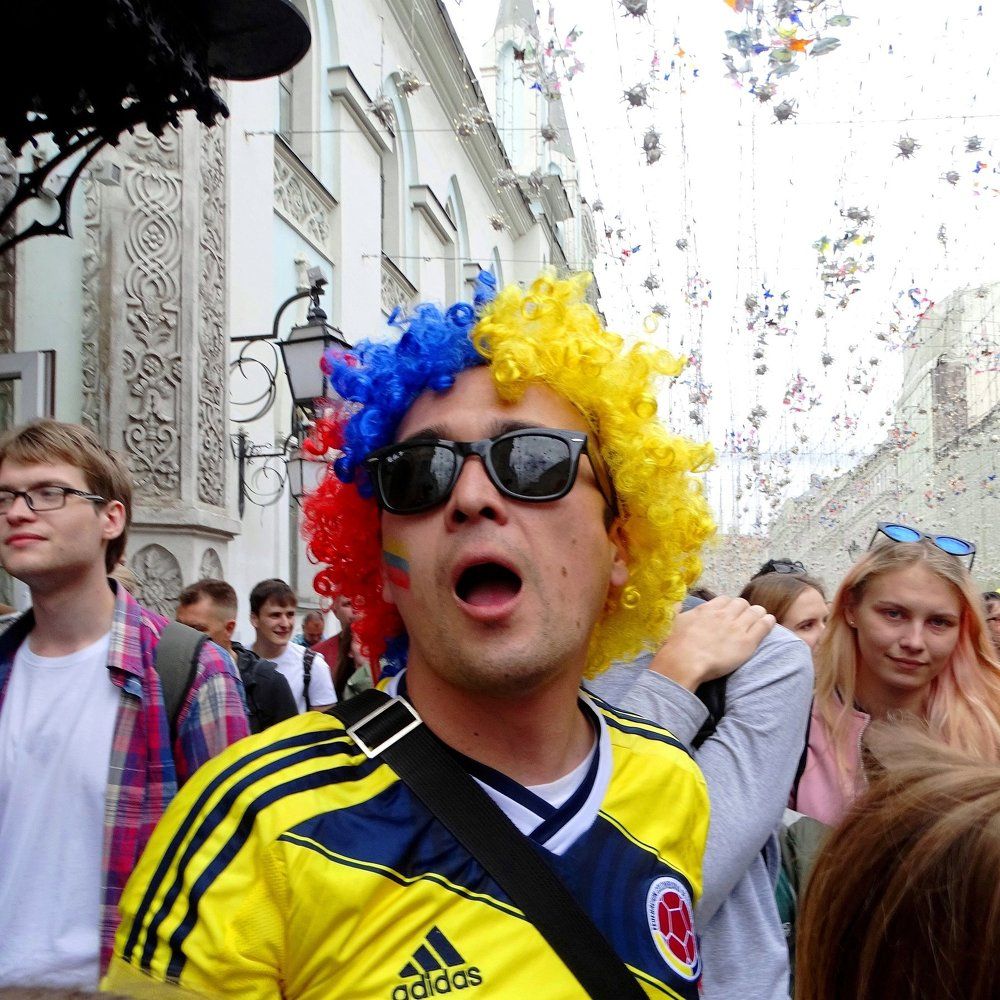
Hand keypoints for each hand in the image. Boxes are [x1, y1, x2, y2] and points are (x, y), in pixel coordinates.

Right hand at [648, 596, 775, 690]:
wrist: (684, 661)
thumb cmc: (675, 644)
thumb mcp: (672, 621)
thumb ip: (676, 609)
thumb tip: (675, 602)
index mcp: (707, 609)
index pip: (725, 599)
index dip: (729, 605)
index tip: (729, 612)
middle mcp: (724, 614)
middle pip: (741, 603)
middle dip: (744, 609)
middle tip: (744, 618)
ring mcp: (737, 627)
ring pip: (755, 612)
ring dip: (757, 614)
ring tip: (759, 619)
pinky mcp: (747, 641)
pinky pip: (763, 625)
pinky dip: (768, 622)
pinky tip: (769, 622)